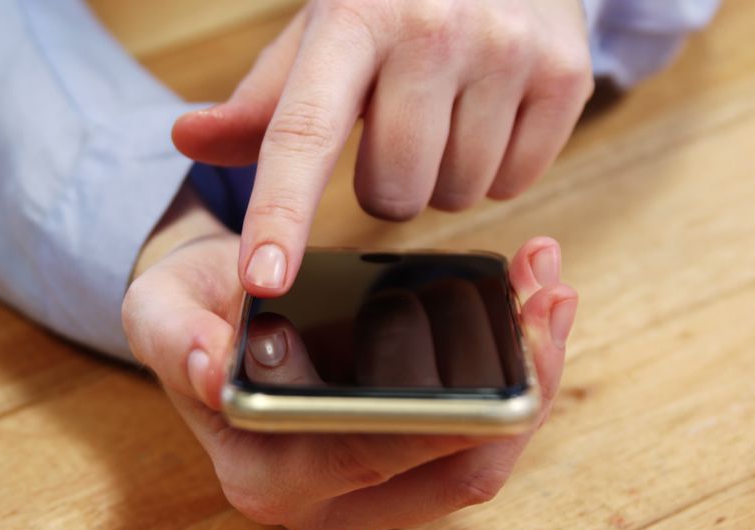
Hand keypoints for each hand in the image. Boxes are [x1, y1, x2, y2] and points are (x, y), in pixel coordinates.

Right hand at [123, 202, 577, 529]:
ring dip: (531, 381)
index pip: (383, 452)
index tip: (514, 318)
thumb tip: (211, 369)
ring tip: (549, 295)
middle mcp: (325, 503)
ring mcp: (371, 493)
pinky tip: (527, 316)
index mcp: (267, 473)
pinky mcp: (402, 466)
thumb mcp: (160, 311)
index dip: (461, 396)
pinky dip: (513, 381)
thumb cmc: (193, 315)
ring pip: (483, 460)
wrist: (212, 320)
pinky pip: (477, 440)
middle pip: (460, 468)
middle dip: (525, 383)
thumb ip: (177, 340)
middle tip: (551, 297)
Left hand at [171, 0, 592, 297]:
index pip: (305, 132)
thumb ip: (263, 99)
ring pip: (455, 196)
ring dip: (443, 176)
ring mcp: (507, 51)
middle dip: (387, 184)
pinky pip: (515, 185)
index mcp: (353, 17)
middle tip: (399, 125)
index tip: (263, 279)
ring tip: (451, 110)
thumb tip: (188, 139)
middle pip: (391, 194)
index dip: (280, 212)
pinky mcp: (566, 73)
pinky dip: (497, 169)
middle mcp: (433, 30)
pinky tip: (493, 112)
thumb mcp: (326, 33)